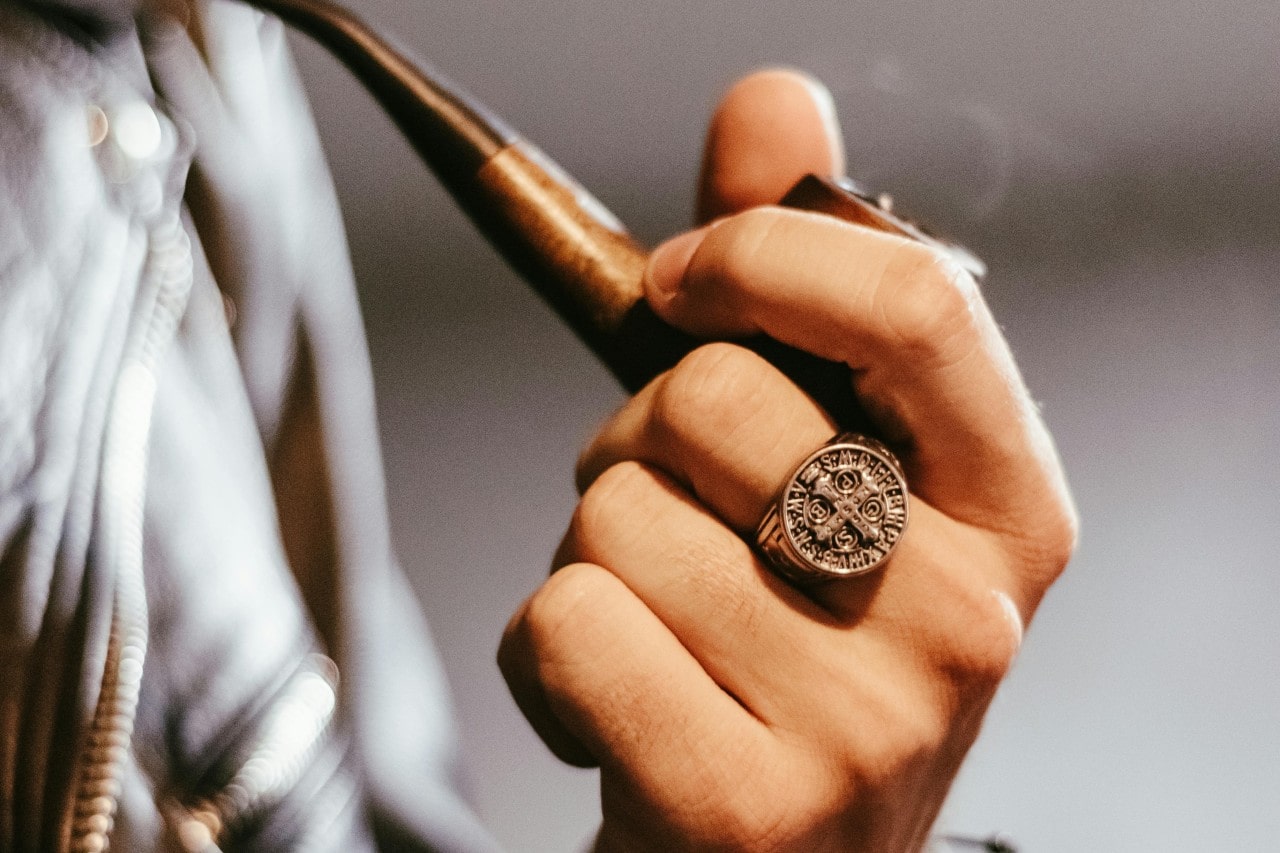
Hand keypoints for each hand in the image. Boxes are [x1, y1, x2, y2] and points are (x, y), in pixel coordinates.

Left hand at [499, 69, 1076, 851]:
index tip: (681, 278)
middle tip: (672, 518)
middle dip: (637, 439)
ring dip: (591, 553)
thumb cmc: (791, 649)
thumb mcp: (831, 473)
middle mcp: (965, 616)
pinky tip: (612, 709)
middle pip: (714, 399)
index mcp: (1007, 508)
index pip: (915, 304)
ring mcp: (865, 721)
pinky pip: (566, 623)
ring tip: (657, 628)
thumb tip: (774, 107)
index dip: (765, 251)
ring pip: (615, 513)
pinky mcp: (748, 805)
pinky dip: (544, 655)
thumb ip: (801, 284)